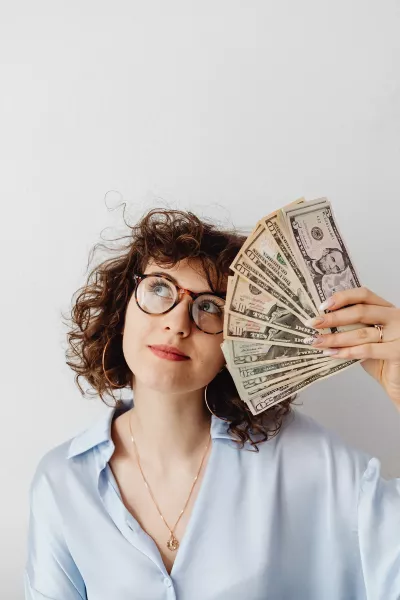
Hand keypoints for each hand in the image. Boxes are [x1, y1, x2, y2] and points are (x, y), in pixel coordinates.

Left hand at [305, 287, 399, 410]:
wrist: (398, 379)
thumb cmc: (380, 356)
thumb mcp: (366, 336)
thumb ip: (352, 326)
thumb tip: (321, 322)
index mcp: (386, 308)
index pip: (364, 294)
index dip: (342, 297)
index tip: (322, 305)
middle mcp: (395, 317)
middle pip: (360, 311)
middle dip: (333, 318)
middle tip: (313, 324)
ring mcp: (398, 334)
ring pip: (360, 333)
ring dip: (334, 338)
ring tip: (317, 341)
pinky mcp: (397, 351)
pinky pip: (366, 350)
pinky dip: (346, 352)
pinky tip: (331, 353)